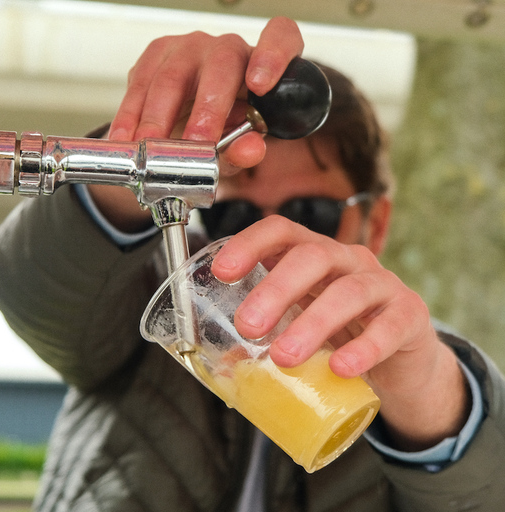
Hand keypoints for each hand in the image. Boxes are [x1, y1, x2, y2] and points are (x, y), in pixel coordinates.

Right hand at [109, 17, 302, 150]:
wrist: (186, 124)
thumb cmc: (222, 130)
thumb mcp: (237, 147)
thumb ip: (245, 150)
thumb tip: (249, 150)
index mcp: (261, 65)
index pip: (280, 38)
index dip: (273, 57)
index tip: (260, 84)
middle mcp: (227, 48)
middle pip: (221, 64)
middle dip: (206, 108)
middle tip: (196, 143)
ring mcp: (189, 48)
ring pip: (173, 74)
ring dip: (158, 117)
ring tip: (149, 148)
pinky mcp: (156, 55)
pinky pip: (140, 81)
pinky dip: (130, 115)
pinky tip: (125, 139)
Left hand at [211, 216, 470, 450]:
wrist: (402, 361)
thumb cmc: (340, 335)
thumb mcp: (298, 328)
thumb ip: (266, 338)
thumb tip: (223, 363)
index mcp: (313, 256)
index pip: (281, 231)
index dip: (250, 244)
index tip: (222, 271)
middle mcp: (347, 260)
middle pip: (312, 258)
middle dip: (275, 290)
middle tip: (247, 326)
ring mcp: (382, 285)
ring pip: (348, 292)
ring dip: (313, 324)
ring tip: (284, 357)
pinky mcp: (411, 315)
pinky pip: (389, 327)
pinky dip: (364, 347)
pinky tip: (340, 367)